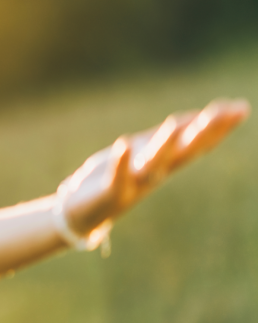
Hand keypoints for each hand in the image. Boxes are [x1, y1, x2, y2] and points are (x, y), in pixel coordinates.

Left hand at [59, 98, 249, 236]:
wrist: (81, 215)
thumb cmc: (113, 178)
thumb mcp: (142, 153)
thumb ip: (168, 138)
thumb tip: (197, 117)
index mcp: (164, 162)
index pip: (196, 142)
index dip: (218, 126)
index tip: (240, 107)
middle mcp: (154, 174)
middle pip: (184, 152)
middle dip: (204, 132)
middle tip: (227, 112)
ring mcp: (133, 185)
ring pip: (154, 165)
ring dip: (165, 146)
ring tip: (174, 124)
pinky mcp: (110, 194)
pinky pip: (117, 179)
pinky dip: (121, 163)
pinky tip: (122, 144)